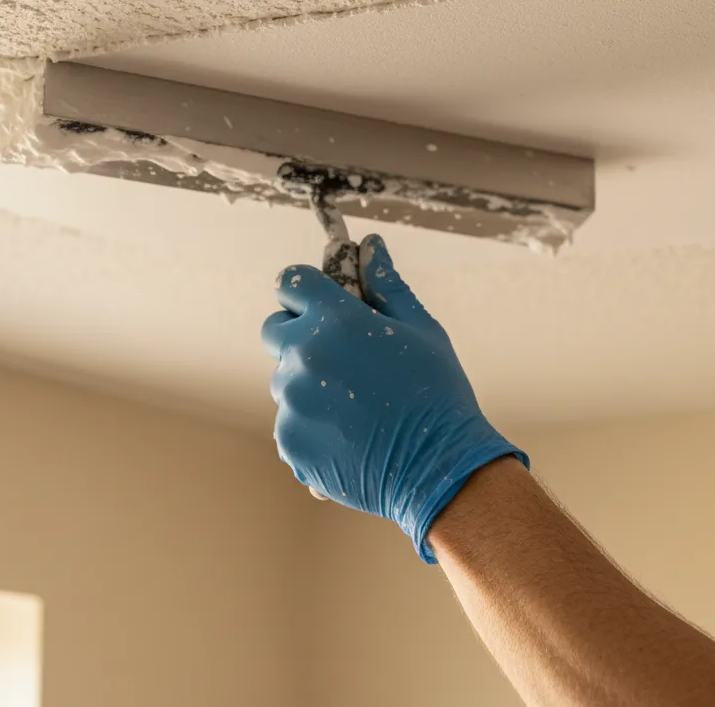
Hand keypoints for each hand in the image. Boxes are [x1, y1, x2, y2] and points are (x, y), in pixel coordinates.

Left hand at [262, 234, 527, 562]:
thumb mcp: (421, 329)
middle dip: (297, 333)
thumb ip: (387, 285)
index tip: (319, 301)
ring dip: (308, 383)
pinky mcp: (289, 440)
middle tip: (338, 355)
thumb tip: (370, 245)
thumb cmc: (437, 394)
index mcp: (336, 320)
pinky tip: (348, 435)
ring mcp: (292, 400)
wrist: (439, 470)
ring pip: (284, 379)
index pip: (291, 282)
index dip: (305, 289)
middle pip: (275, 329)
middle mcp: (305, 355)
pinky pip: (289, 420)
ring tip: (353, 405)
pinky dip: (310, 425)